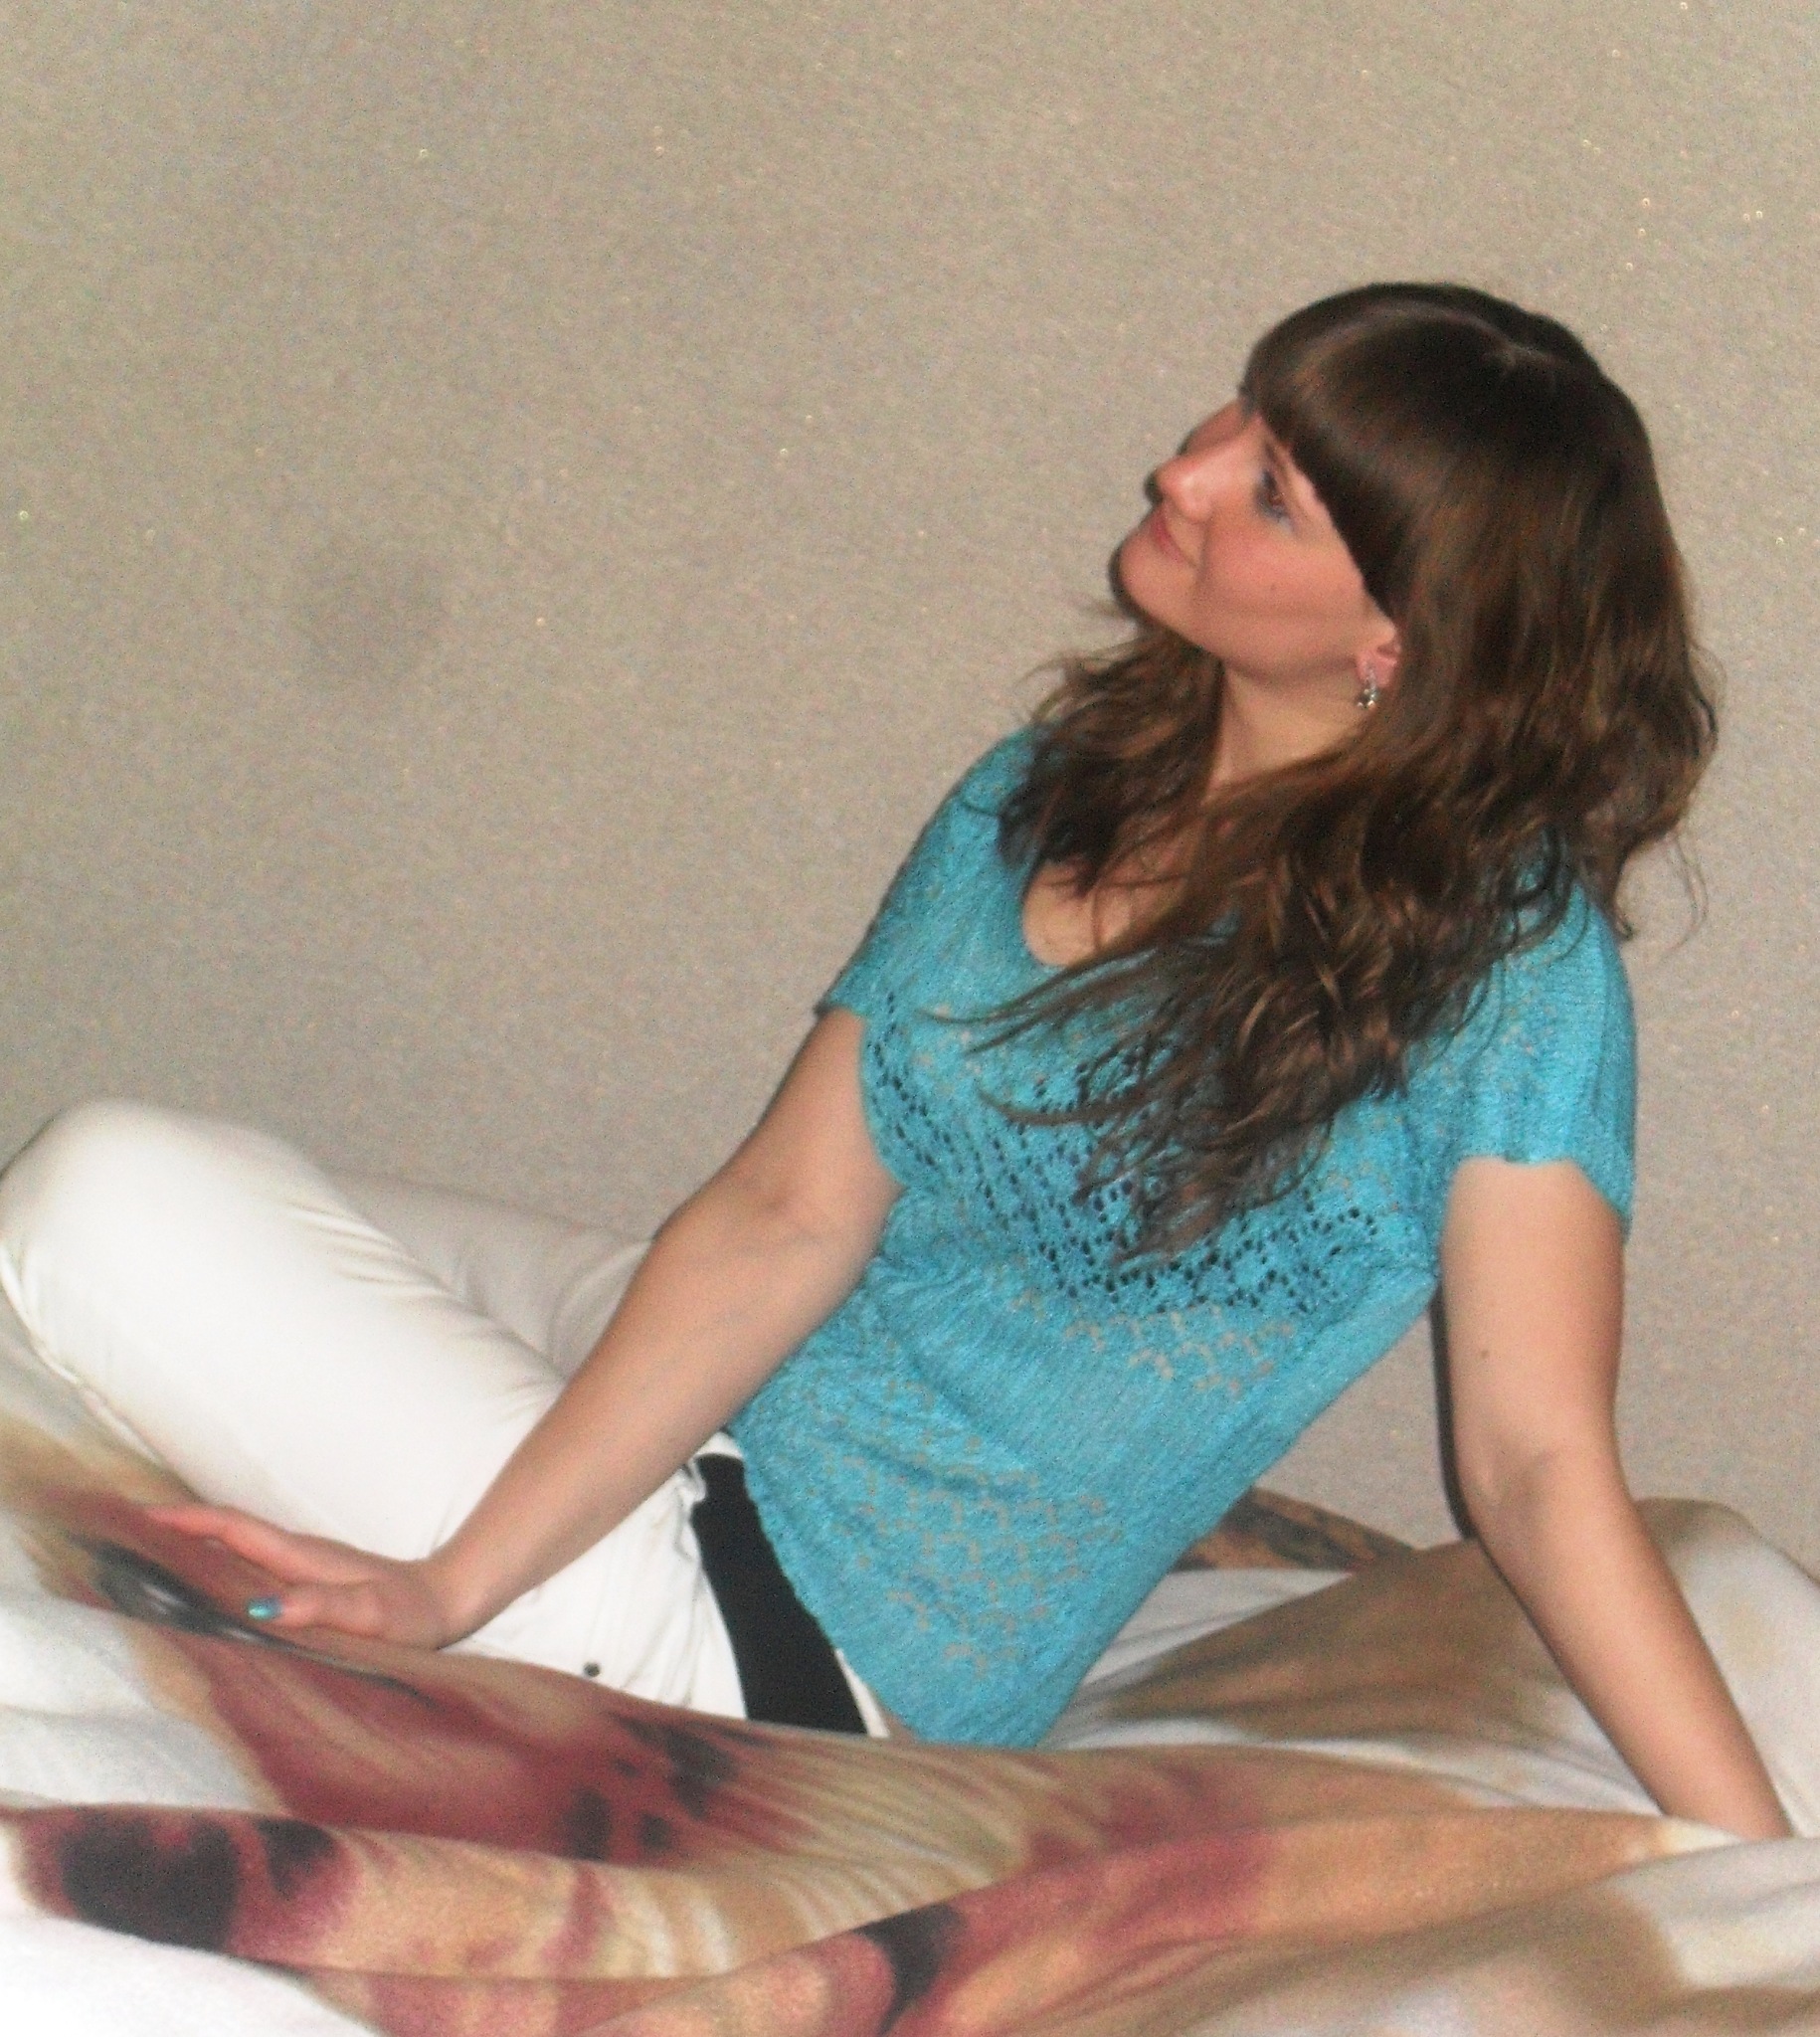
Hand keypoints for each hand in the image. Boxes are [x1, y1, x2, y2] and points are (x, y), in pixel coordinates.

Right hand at [147, 1504, 465, 1649]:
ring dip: (197, 1544)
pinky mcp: (312, 1581)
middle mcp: (298, 1555)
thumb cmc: (412, 1613)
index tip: (141, 1517)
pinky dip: (223, 1564)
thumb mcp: (370, 1614)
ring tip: (149, 1553)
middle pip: (228, 1532)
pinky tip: (208, 1583)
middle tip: (127, 1531)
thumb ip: (323, 1606)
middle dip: (179, 1527)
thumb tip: (264, 1605)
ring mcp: (305, 1566)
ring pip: (239, 1547)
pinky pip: (254, 1565)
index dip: (189, 1521)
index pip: (236, 1530)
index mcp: (303, 1558)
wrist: (448, 1601)